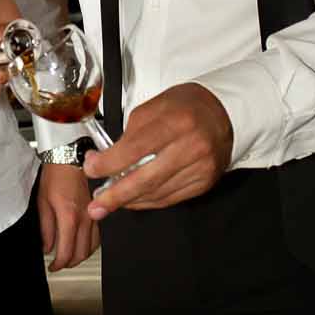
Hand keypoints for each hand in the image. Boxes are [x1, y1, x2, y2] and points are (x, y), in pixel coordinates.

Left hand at [37, 164, 98, 271]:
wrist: (69, 158)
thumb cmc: (55, 175)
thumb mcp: (42, 202)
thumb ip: (45, 228)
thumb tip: (46, 247)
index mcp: (69, 217)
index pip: (66, 252)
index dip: (58, 264)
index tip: (52, 266)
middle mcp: (85, 218)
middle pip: (81, 253)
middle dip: (69, 263)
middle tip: (58, 264)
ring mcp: (93, 215)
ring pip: (92, 247)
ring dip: (80, 256)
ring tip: (69, 257)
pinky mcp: (97, 211)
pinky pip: (97, 236)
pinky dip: (89, 245)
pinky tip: (81, 244)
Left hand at [83, 84, 232, 219]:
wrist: (222, 113)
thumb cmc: (185, 107)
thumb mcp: (153, 108)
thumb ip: (130, 134)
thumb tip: (105, 160)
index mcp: (176, 122)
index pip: (135, 149)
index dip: (109, 163)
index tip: (91, 169)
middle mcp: (191, 147)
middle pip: (146, 178)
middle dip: (116, 196)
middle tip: (96, 206)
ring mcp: (200, 168)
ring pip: (157, 193)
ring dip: (130, 200)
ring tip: (110, 202)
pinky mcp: (204, 182)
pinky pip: (170, 199)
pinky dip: (148, 201)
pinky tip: (134, 200)